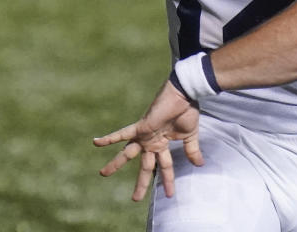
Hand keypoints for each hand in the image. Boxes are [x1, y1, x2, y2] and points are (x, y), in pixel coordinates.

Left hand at [93, 80, 203, 200]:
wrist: (184, 96)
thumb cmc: (187, 112)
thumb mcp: (190, 136)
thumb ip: (192, 150)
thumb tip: (200, 164)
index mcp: (163, 144)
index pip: (164, 167)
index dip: (168, 181)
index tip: (171, 195)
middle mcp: (151, 142)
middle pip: (145, 167)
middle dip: (141, 184)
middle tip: (135, 199)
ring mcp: (144, 135)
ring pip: (128, 153)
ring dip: (115, 164)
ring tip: (103, 174)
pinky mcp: (140, 127)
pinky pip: (121, 134)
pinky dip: (109, 138)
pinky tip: (96, 143)